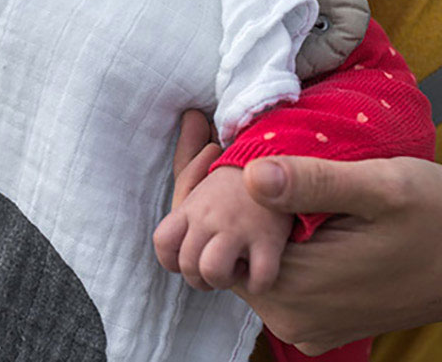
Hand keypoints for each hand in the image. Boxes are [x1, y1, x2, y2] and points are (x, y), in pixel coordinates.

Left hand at [154, 166, 291, 292]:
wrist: (278, 157)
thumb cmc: (239, 179)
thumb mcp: (203, 178)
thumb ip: (186, 186)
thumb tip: (181, 184)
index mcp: (191, 207)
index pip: (164, 244)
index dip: (173, 261)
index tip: (192, 256)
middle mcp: (208, 218)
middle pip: (188, 265)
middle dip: (202, 278)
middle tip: (221, 264)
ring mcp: (237, 228)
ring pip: (213, 272)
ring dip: (226, 280)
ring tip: (238, 266)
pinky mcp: (268, 239)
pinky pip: (257, 280)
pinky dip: (259, 282)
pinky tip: (261, 268)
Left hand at [231, 154, 441, 354]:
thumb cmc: (439, 217)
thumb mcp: (381, 185)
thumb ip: (314, 181)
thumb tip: (251, 174)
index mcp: (296, 286)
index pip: (218, 242)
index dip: (214, 194)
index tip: (223, 153)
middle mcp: (291, 317)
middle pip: (227, 258)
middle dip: (228, 211)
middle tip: (237, 158)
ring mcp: (304, 327)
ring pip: (247, 270)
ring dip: (251, 229)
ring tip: (265, 180)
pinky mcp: (319, 325)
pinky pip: (274, 283)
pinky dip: (272, 249)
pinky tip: (289, 213)